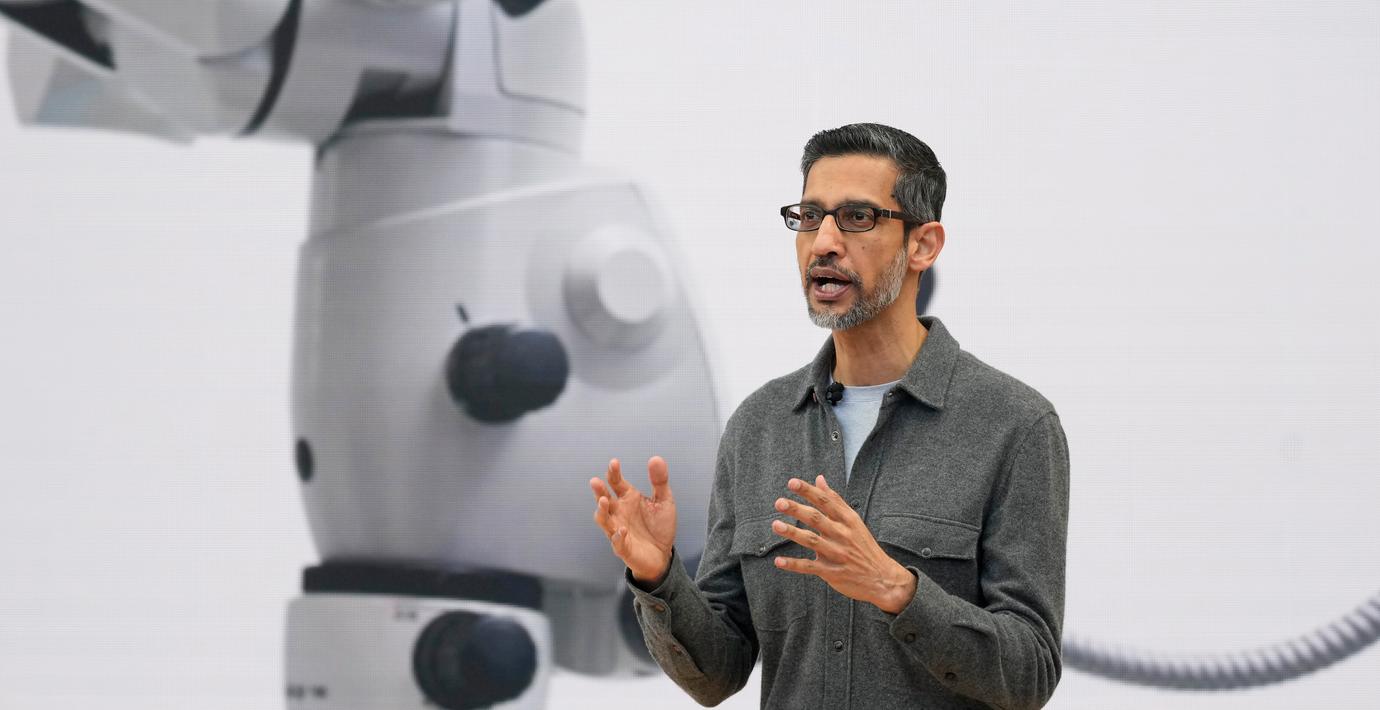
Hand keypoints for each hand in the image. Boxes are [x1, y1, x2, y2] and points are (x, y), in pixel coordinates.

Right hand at [590, 456, 677, 585]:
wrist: (663, 554)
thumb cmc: (659, 526)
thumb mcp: (664, 500)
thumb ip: (659, 481)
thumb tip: (655, 458)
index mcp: (628, 498)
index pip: (616, 482)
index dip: (613, 473)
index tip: (614, 462)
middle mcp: (619, 513)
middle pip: (604, 500)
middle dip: (599, 491)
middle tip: (596, 481)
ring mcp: (618, 530)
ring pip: (604, 520)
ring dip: (602, 511)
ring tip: (603, 501)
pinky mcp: (624, 548)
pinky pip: (617, 543)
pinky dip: (618, 537)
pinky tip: (622, 530)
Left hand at [771, 475, 917, 614]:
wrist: (882, 578)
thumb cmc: (864, 546)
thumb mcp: (853, 520)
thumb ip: (835, 500)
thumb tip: (819, 478)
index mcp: (847, 521)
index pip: (826, 502)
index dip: (809, 492)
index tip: (792, 482)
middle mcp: (842, 535)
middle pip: (817, 519)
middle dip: (797, 510)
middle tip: (779, 502)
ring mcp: (837, 554)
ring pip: (812, 541)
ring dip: (793, 533)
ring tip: (776, 525)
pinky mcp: (832, 572)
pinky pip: (810, 567)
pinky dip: (794, 564)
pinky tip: (778, 561)